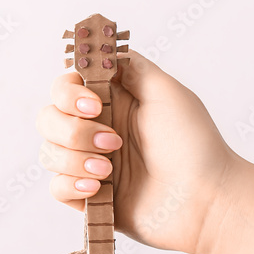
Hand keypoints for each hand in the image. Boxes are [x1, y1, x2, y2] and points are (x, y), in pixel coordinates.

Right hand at [36, 50, 239, 253]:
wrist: (205, 200)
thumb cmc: (195, 146)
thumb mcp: (167, 92)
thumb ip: (131, 67)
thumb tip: (101, 53)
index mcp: (112, 102)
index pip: (64, 87)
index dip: (68, 94)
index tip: (94, 106)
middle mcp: (96, 129)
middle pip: (48, 119)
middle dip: (71, 131)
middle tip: (113, 142)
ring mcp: (89, 163)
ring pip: (48, 153)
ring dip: (74, 159)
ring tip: (108, 170)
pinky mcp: (88, 196)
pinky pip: (55, 187)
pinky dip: (71, 185)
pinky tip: (98, 188)